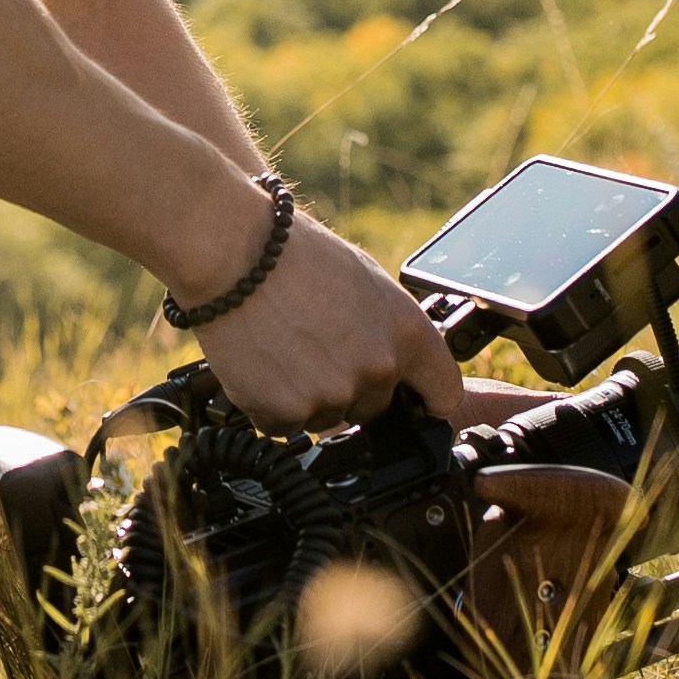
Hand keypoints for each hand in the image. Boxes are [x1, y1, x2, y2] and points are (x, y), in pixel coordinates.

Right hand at [188, 209, 462, 433]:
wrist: (235, 253)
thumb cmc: (297, 256)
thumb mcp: (368, 282)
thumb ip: (389, 331)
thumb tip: (394, 364)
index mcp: (408, 334)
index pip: (444, 395)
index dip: (427, 400)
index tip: (415, 403)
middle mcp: (377, 369)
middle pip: (375, 408)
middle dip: (350, 388)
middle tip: (316, 347)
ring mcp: (332, 395)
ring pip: (327, 417)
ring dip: (307, 396)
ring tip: (283, 347)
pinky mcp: (286, 412)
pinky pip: (284, 425)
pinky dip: (271, 404)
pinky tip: (262, 363)